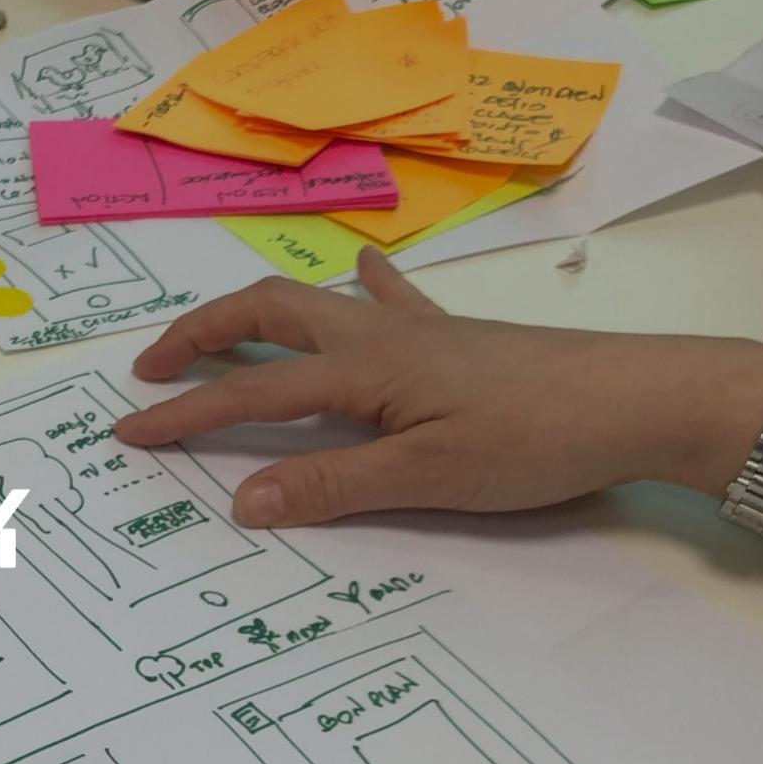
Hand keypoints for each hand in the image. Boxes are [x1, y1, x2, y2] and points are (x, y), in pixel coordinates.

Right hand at [114, 250, 762, 528]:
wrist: (634, 397)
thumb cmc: (535, 439)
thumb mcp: (429, 477)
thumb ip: (333, 487)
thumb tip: (239, 499)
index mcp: (363, 369)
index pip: (251, 394)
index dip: (185, 415)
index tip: (128, 434)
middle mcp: (380, 335)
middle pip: (268, 314)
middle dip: (202, 337)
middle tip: (153, 369)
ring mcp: (420, 329)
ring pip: (317, 303)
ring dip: (259, 312)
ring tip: (219, 327)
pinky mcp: (456, 337)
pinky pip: (391, 299)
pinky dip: (358, 284)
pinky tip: (359, 264)